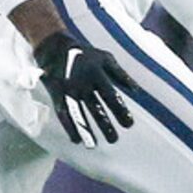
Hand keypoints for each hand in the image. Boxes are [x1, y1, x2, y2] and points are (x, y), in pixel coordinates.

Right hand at [33, 30, 136, 145]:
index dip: (120, 110)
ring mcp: (70, 90)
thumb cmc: (85, 54)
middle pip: (96, 107)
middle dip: (105, 124)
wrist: (55, 48)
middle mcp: (84, 83)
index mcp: (97, 73)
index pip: (111, 96)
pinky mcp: (57, 95)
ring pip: (79, 113)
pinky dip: (69, 127)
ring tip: (94, 145)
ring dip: (86, 130)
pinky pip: (64, 114)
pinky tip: (76, 140)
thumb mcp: (106, 58)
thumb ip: (121, 75)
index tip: (129, 124)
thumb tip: (137, 90)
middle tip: (114, 139)